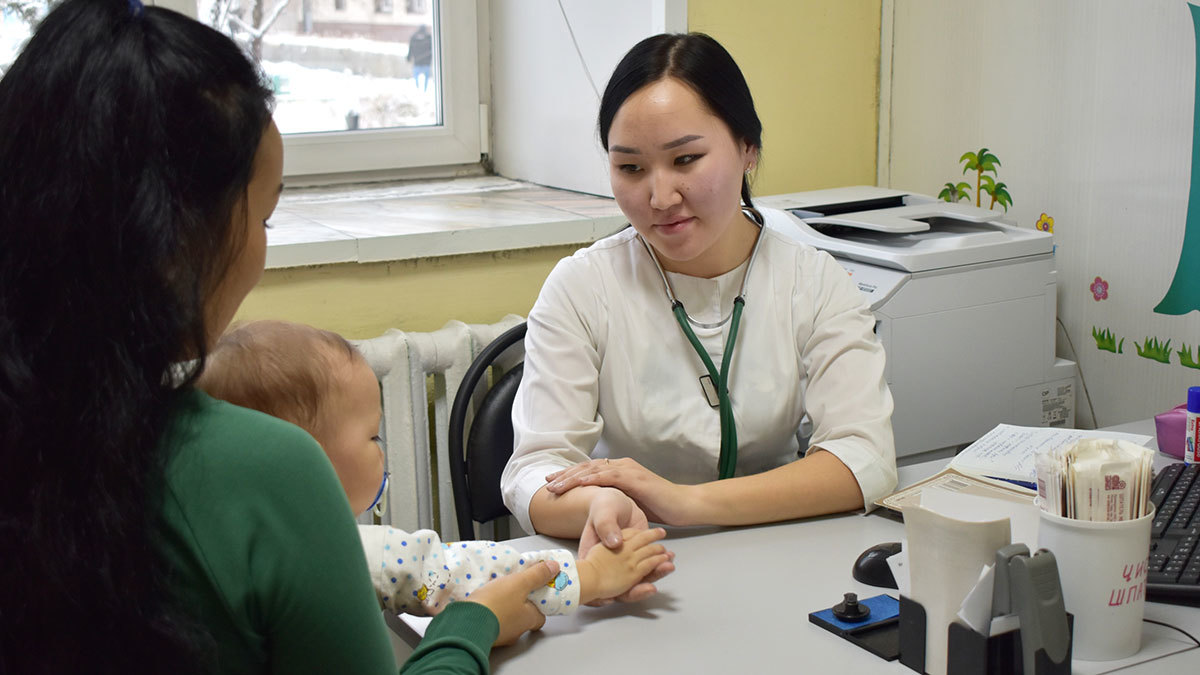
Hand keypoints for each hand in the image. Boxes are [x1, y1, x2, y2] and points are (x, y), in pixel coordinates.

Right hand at [466, 560, 559, 645]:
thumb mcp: (519, 583)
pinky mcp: (482, 635)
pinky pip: (489, 621)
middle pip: (523, 617)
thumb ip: (536, 575)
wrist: (465, 624)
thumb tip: (554, 568)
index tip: (535, 592)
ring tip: (494, 593)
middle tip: (512, 590)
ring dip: (501, 608)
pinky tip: (481, 602)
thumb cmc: (495, 604)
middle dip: (518, 604)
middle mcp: (516, 631)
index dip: (539, 603)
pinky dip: (487, 613)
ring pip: (505, 620)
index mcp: (529, 619)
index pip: (541, 616)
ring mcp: (499, 635)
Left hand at [547, 457, 693, 525]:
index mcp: (619, 471)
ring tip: (556, 485)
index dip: (569, 476)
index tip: (551, 483)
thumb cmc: (659, 506)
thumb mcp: (631, 503)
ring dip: (573, 477)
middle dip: (565, 475)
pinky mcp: (636, 479)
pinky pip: (610, 476)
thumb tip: (598, 512)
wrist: (684, 505)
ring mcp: (628, 470)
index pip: (589, 471)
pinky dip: (594, 478)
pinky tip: (580, 482)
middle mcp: (621, 466)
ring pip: (594, 470)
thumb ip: (615, 502)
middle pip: (587, 468)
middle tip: (547, 483)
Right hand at [578, 489, 674, 604]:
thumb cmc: (604, 506)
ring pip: (636, 578)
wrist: (615, 500)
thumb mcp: (602, 513)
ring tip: (666, 567)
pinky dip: (658, 565)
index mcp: (592, 555)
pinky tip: (668, 561)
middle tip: (649, 587)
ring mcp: (622, 561)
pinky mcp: (636, 556)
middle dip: (635, 590)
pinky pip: (647, 567)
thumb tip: (614, 543)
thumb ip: (606, 527)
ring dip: (653, 575)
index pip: (591, 581)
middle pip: (617, 586)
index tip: (608, 600)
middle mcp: (607, 562)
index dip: (599, 596)